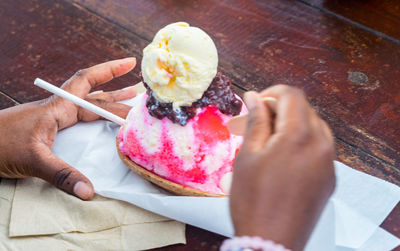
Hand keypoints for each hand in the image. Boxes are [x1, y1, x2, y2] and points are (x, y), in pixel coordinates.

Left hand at [0, 58, 136, 199]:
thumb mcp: (33, 160)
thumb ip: (62, 175)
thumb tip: (89, 191)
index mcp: (58, 108)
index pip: (88, 84)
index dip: (110, 71)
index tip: (130, 63)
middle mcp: (59, 109)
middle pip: (95, 97)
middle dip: (118, 94)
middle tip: (141, 97)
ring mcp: (54, 118)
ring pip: (89, 106)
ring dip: (109, 101)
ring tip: (130, 97)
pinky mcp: (51, 129)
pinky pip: (81, 118)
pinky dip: (96, 116)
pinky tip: (103, 120)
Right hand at [230, 85, 335, 250]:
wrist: (270, 243)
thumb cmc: (253, 201)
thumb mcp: (248, 156)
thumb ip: (255, 121)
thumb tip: (254, 98)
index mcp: (300, 135)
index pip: (292, 96)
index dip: (271, 94)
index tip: (254, 104)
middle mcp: (322, 145)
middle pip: (303, 111)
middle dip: (276, 112)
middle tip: (250, 125)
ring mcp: (329, 163)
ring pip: (312, 128)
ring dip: (288, 127)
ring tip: (264, 142)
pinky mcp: (329, 179)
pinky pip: (318, 149)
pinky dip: (299, 144)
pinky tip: (280, 158)